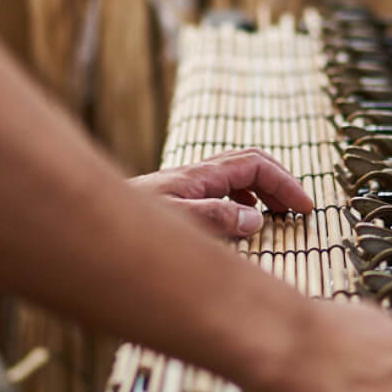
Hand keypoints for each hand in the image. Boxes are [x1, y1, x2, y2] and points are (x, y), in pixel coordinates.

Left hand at [130, 149, 312, 238]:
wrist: (87, 228)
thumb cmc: (126, 227)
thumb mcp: (176, 224)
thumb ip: (215, 219)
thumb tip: (255, 220)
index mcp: (199, 176)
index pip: (255, 164)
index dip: (284, 182)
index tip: (304, 208)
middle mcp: (194, 176)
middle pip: (249, 164)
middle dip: (278, 182)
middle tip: (298, 210)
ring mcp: (185, 187)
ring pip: (234, 177)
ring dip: (261, 192)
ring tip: (276, 217)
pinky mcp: (176, 200)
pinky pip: (220, 191)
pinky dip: (241, 202)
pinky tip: (240, 224)